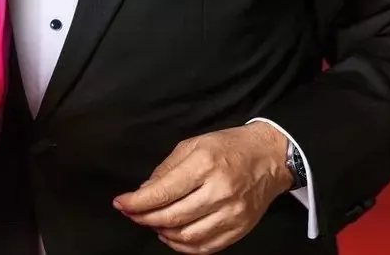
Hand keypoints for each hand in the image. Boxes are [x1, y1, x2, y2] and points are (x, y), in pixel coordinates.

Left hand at [113, 123, 293, 253]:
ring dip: (162, 233)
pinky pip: (207, 246)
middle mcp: (219, 191)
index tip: (121, 204)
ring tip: (152, 223)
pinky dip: (184, 246)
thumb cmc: (228, 147)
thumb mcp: (191, 146)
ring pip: (187, 236)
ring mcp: (232, 213)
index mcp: (204, 165)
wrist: (269, 157)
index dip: (136, 202)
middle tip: (132, 214)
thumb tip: (143, 192)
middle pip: (172, 217)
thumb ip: (165, 170)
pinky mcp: (241, 228)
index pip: (162, 192)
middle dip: (144, 218)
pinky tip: (172, 236)